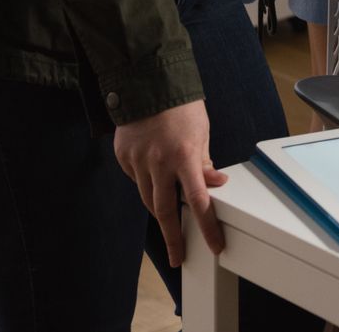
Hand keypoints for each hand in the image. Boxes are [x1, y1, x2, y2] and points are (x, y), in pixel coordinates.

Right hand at [113, 99, 226, 266]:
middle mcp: (159, 162)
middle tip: (179, 256)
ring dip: (160, 210)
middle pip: (165, 211)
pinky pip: (136, 179)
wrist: (147, 82)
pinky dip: (146, 183)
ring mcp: (137, 160)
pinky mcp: (123, 156)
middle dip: (173, 238)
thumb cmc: (181, 106)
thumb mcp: (201, 132)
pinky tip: (153, 173)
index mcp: (184, 156)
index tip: (214, 244)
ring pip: (148, 198)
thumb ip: (204, 162)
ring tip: (169, 220)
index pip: (199, 201)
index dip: (207, 226)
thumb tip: (215, 183)